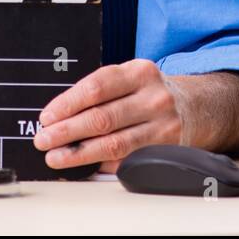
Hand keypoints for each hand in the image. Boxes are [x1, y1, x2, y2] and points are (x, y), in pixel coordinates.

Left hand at [33, 59, 188, 172]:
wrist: (194, 107)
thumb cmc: (148, 93)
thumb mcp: (130, 78)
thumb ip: (99, 90)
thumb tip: (58, 115)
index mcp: (139, 72)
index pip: (96, 87)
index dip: (67, 104)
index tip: (47, 117)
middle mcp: (153, 98)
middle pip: (102, 118)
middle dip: (66, 131)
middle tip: (44, 139)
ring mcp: (162, 125)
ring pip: (113, 144)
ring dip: (79, 153)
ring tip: (56, 157)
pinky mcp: (165, 150)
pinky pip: (127, 160)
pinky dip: (102, 164)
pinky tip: (84, 165)